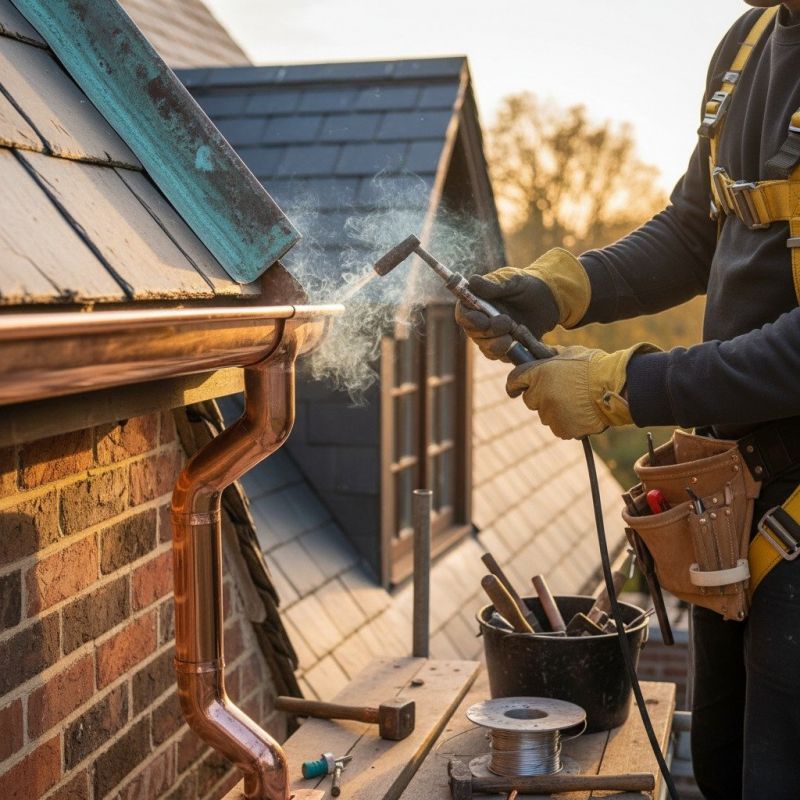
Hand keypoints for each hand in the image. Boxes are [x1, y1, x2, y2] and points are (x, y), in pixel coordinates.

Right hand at [455, 248, 589, 361]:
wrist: (549, 300)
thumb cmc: (527, 286)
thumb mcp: (514, 281)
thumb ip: (494, 286)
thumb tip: (472, 281)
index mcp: (477, 303)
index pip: (463, 314)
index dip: (469, 320)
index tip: (483, 321)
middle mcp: (481, 321)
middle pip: (473, 334)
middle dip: (488, 332)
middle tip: (506, 323)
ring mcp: (492, 336)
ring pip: (486, 348)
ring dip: (497, 345)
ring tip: (512, 337)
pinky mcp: (505, 348)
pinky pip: (502, 356)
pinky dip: (509, 352)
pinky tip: (520, 343)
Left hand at [505, 343, 658, 438]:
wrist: (614, 387)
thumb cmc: (594, 367)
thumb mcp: (569, 353)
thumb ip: (550, 355)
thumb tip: (538, 353)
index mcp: (538, 374)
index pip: (513, 381)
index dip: (515, 384)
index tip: (515, 388)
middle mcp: (540, 395)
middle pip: (529, 400)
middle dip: (540, 396)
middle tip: (559, 391)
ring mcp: (550, 414)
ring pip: (545, 414)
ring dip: (554, 410)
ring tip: (575, 402)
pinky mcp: (562, 429)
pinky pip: (558, 427)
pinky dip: (566, 423)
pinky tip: (579, 413)